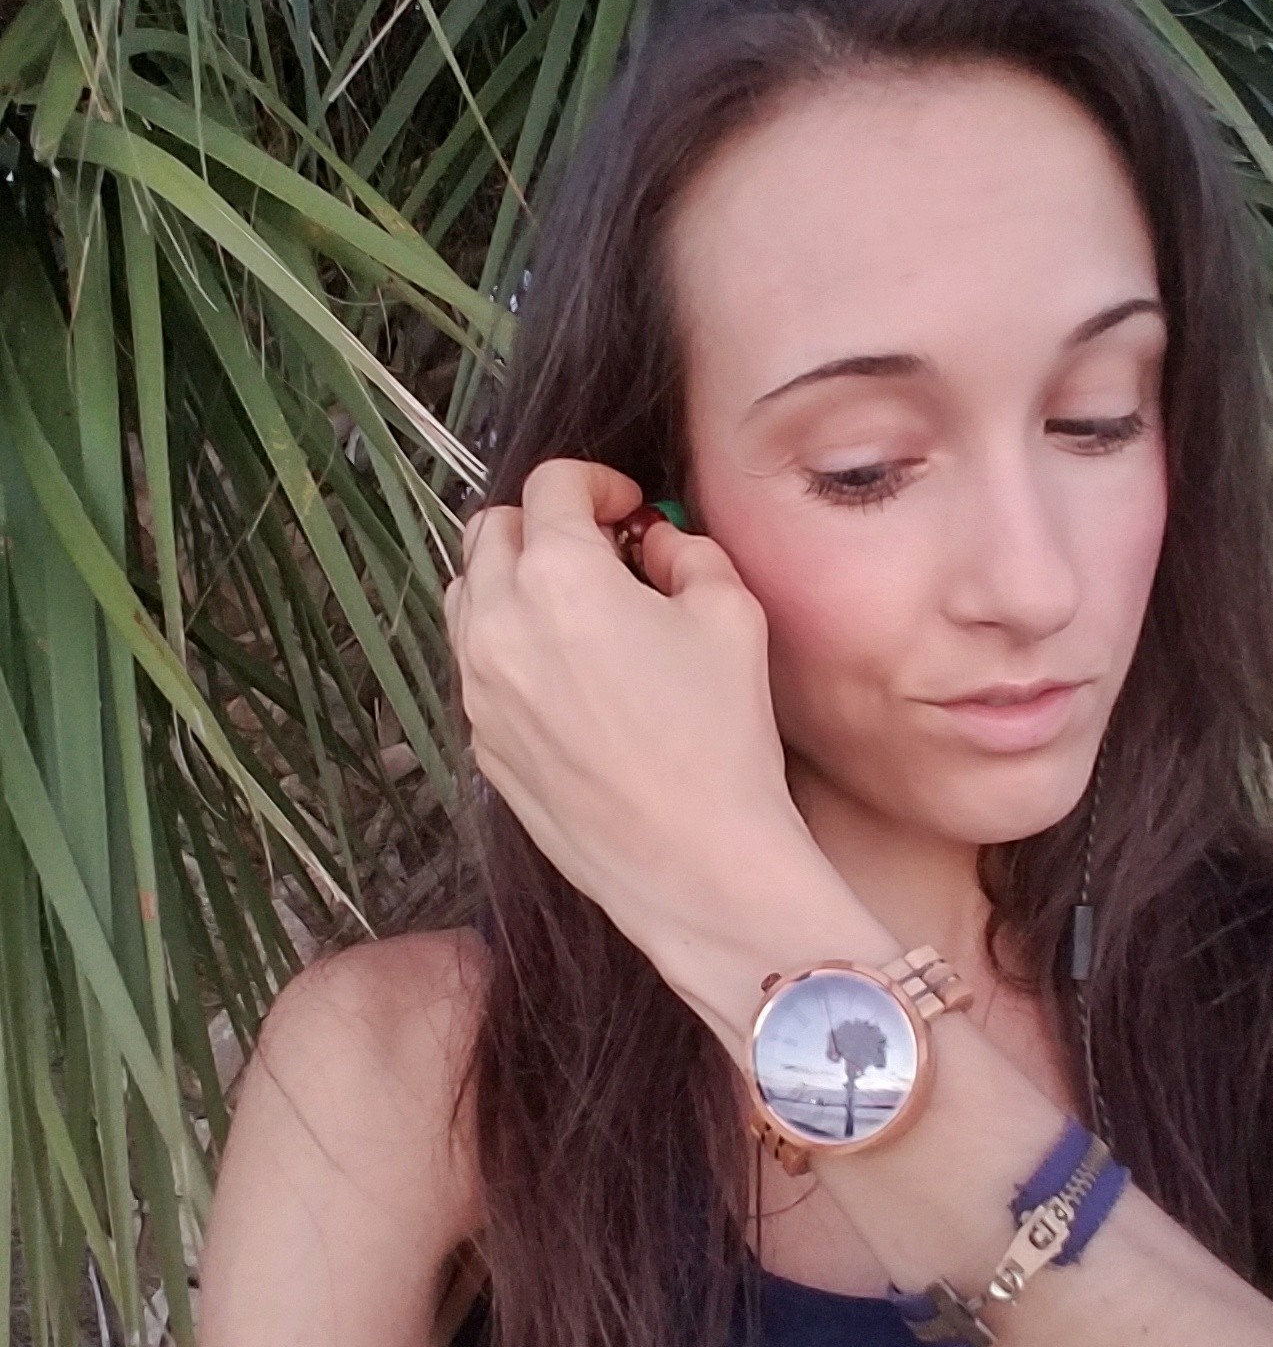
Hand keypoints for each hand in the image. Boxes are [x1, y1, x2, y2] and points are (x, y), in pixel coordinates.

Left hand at [444, 458, 821, 976]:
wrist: (694, 863)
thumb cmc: (722, 737)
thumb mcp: (731, 615)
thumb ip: (686, 551)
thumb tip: (653, 544)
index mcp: (558, 576)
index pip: (551, 485)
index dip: (596, 483)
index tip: (628, 509)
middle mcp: (497, 624)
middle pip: (490, 532)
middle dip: (543, 525)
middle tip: (599, 553)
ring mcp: (477, 689)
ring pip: (467, 597)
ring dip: (513, 582)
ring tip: (574, 612)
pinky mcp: (480, 743)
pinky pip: (477, 668)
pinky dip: (510, 649)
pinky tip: (568, 680)